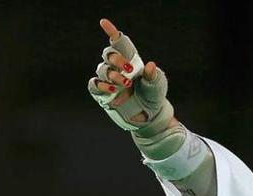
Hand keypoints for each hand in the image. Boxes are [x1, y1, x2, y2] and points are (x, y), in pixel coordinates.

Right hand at [87, 18, 172, 136]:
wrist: (149, 116)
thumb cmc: (154, 96)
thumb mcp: (157, 86)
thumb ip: (153, 76)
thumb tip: (150, 65)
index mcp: (131, 60)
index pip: (119, 43)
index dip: (111, 31)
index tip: (103, 22)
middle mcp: (117, 67)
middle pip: (108, 54)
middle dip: (117, 59)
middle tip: (129, 70)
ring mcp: (109, 79)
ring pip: (102, 69)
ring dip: (113, 75)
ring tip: (126, 84)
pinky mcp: (102, 92)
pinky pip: (95, 84)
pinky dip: (102, 85)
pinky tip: (113, 89)